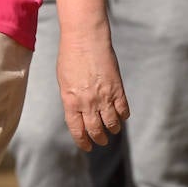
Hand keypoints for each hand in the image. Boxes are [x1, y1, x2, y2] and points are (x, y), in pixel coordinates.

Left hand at [56, 27, 129, 150]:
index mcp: (70, 101)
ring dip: (112, 130)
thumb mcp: (63, 81)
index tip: (87, 146)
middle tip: (100, 140)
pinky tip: (120, 115)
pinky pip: (123, 111)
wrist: (85, 39)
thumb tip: (77, 113)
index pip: (77, 130)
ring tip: (110, 129)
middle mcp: (87, 103)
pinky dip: (122, 116)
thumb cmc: (70, 57)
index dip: (83, 142)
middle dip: (98, 139)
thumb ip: (70, 98)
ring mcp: (104, 97)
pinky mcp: (118, 90)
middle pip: (96, 131)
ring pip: (112, 125)